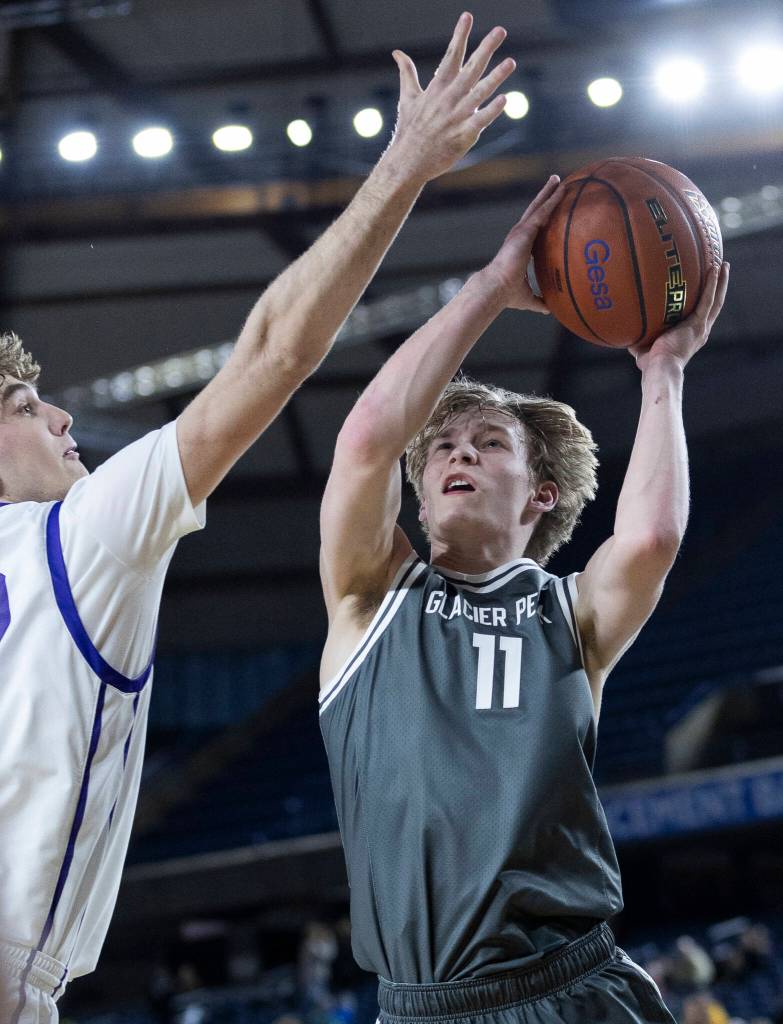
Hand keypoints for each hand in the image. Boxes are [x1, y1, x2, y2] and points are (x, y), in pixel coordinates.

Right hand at [385, 12, 515, 183]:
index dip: (459, 36)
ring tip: (511, 62)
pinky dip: (492, 111)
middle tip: (500, 31)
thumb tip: (397, 53)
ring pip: (479, 93)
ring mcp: (456, 117)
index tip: (467, 16)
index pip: (451, 56)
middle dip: (485, 49)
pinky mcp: (463, 136)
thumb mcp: (407, 98)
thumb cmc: (409, 130)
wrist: (407, 162)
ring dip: (495, 77)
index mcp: (436, 88)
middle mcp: (448, 99)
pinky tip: (504, 100)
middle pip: (470, 69)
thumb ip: (406, 73)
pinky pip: (480, 121)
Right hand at [480, 176, 564, 311]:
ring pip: (538, 207)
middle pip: (535, 212)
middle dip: (544, 198)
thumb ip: (538, 301)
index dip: (541, 219)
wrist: (496, 288)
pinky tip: (562, 190)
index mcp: (520, 248)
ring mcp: (521, 231)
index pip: (533, 230)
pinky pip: (542, 211)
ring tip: (558, 180)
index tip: (549, 210)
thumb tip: (548, 310)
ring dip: (548, 193)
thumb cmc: (507, 294)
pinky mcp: (524, 231)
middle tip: (554, 184)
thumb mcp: (527, 298)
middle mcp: (519, 236)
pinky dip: (552, 200)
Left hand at [629, 261, 729, 372]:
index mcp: (692, 335)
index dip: (706, 301)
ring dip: (720, 281)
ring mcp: (701, 327)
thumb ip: (638, 336)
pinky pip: (707, 299)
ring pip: (716, 300)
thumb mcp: (643, 347)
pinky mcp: (698, 324)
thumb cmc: (650, 364)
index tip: (706, 288)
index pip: (702, 314)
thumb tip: (624, 329)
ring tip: (723, 264)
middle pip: (715, 304)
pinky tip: (713, 269)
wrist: (659, 368)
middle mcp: (701, 331)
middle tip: (721, 269)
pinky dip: (711, 284)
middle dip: (719, 286)